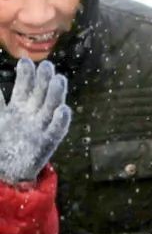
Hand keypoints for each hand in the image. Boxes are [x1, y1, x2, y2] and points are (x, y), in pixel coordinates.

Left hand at [0, 58, 71, 184]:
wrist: (7, 171)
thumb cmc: (1, 143)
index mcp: (18, 107)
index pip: (24, 87)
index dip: (26, 75)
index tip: (25, 62)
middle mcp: (32, 115)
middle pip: (40, 94)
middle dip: (44, 80)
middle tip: (47, 66)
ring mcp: (40, 128)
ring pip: (50, 108)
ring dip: (56, 95)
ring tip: (59, 80)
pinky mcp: (46, 145)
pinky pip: (56, 132)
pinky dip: (60, 122)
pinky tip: (63, 110)